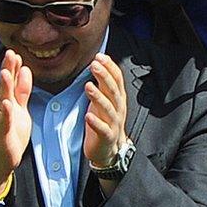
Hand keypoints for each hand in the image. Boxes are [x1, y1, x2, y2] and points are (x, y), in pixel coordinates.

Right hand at [0, 49, 33, 200]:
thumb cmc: (9, 133)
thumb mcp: (20, 109)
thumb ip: (22, 91)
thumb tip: (26, 70)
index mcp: (2, 100)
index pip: (8, 80)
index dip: (12, 66)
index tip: (15, 51)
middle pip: (3, 85)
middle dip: (7, 69)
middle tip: (10, 52)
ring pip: (1, 101)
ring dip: (4, 87)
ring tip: (7, 73)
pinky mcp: (0, 133)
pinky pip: (3, 122)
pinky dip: (5, 113)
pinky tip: (7, 104)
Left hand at [83, 54, 129, 171]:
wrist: (109, 150)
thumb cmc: (104, 122)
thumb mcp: (105, 100)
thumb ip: (103, 84)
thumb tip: (98, 63)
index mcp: (118, 99)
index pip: (117, 80)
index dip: (110, 67)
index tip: (100, 56)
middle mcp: (118, 109)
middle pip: (114, 91)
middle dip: (105, 77)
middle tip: (95, 65)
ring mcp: (114, 123)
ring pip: (108, 109)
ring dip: (98, 97)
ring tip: (88, 86)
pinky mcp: (107, 137)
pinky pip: (103, 129)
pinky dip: (96, 123)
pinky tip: (88, 116)